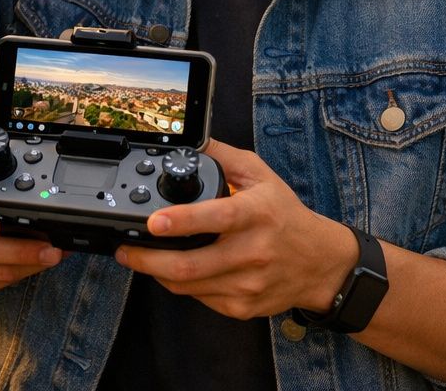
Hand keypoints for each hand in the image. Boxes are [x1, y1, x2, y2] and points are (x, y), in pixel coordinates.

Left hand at [114, 139, 354, 319]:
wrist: (320, 263)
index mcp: (256, 214)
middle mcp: (253, 252)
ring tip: (141, 258)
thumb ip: (222, 155)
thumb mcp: (260, 175)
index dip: (182, 221)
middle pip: (190, 265)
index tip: (154, 222)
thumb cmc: (285, 215)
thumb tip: (190, 140)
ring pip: (189, 286)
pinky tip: (174, 271)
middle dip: (148, 260)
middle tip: (125, 249)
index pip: (216, 218)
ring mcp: (247, 283)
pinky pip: (199, 298)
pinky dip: (180, 285)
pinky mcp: (243, 306)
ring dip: (157, 272)